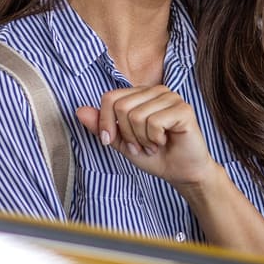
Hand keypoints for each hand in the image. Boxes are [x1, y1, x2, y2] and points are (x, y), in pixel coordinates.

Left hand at [75, 86, 221, 194]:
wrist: (182, 173)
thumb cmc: (155, 156)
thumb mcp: (121, 142)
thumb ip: (102, 126)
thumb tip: (79, 111)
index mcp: (141, 94)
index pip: (110, 97)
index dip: (105, 123)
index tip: (110, 141)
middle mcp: (156, 91)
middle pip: (121, 107)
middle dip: (127, 135)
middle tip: (140, 146)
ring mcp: (171, 98)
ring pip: (137, 116)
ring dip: (142, 140)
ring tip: (153, 145)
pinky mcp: (183, 109)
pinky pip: (154, 122)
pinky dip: (155, 139)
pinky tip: (164, 142)